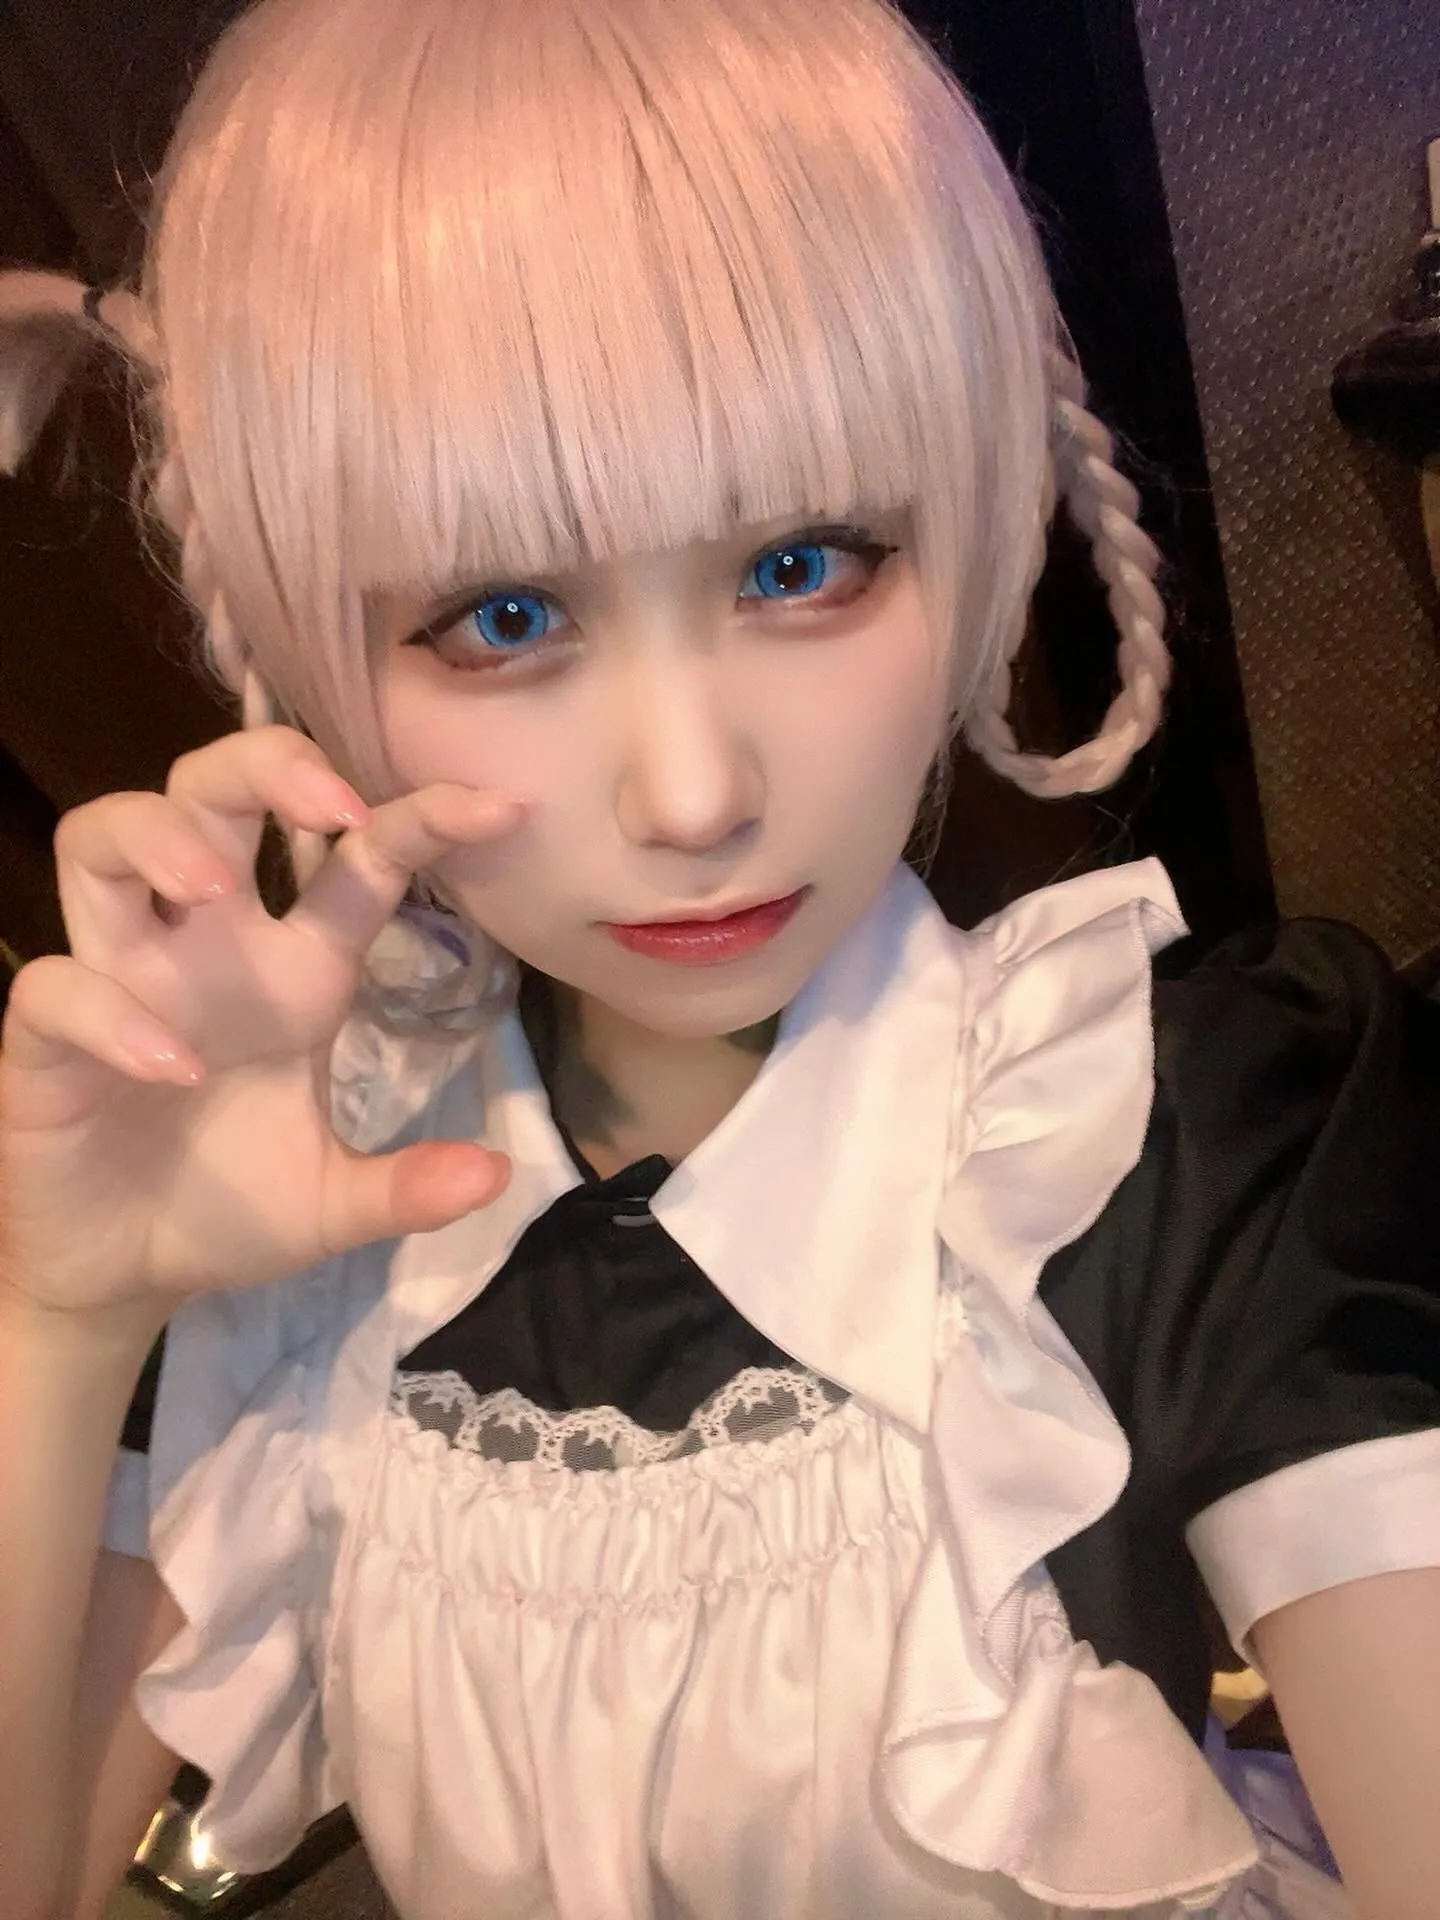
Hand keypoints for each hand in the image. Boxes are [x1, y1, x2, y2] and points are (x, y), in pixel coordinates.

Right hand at [0, 727, 522, 1323]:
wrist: (124, 1279)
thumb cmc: (227, 1209)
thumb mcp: (336, 1207)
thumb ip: (408, 1188)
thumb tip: (497, 1178)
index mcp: (290, 969)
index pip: (353, 862)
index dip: (418, 820)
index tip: (497, 806)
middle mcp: (203, 950)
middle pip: (207, 791)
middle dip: (265, 766)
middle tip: (335, 806)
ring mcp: (120, 983)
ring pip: (100, 839)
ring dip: (157, 838)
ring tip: (214, 888)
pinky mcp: (45, 1044)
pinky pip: (55, 989)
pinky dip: (110, 1013)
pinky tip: (174, 1066)